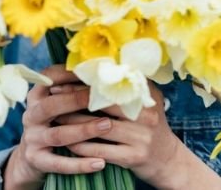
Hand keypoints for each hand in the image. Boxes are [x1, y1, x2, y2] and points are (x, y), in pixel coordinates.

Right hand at [3, 65, 112, 189]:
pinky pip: (59, 164)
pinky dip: (80, 164)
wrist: (30, 157)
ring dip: (84, 130)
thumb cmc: (52, 122)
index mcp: (35, 96)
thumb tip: (101, 72)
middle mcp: (30, 115)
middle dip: (75, 100)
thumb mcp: (54, 103)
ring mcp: (32, 138)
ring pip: (58, 135)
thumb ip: (70, 89)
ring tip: (107, 125)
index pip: (48, 79)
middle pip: (51, 106)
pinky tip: (100, 162)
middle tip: (100, 97)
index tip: (89, 70)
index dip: (67, 73)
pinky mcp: (37, 160)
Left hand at [57, 82, 220, 189]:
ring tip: (55, 117)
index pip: (108, 83)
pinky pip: (101, 151)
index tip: (61, 79)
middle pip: (102, 103)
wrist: (168, 159)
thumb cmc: (147, 123)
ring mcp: (141, 137)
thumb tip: (92, 60)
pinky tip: (69, 142)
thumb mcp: (145, 98)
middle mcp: (146, 114)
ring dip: (73, 123)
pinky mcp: (134, 157)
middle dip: (74, 99)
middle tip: (53, 96)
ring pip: (98, 127)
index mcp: (145, 94)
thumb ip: (125, 81)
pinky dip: (83, 146)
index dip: (82, 81)